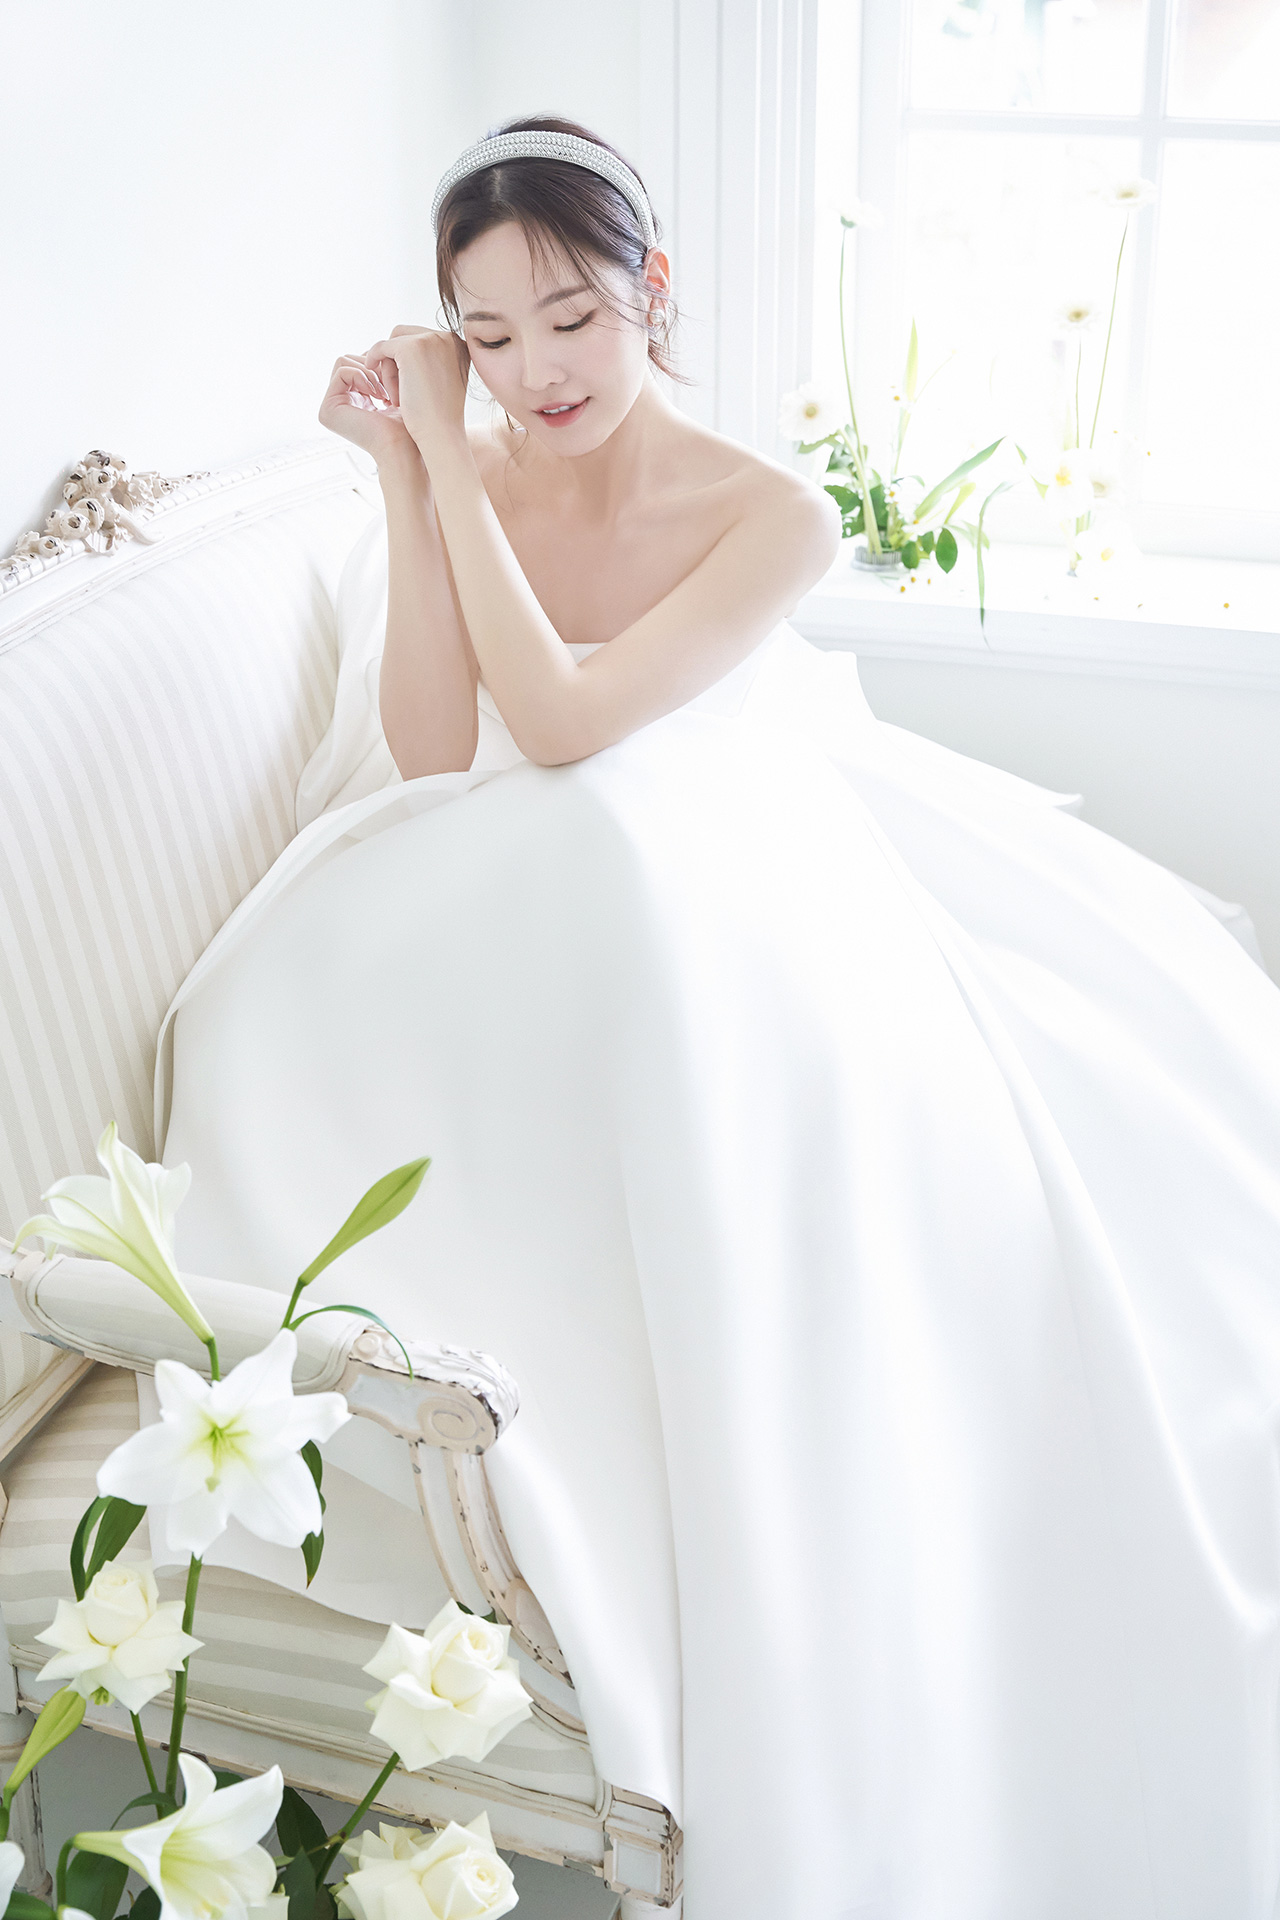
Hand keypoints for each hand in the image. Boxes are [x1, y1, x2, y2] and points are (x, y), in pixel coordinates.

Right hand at [317, 352, 418, 470]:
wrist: (405, 445)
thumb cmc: (407, 423)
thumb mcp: (390, 388)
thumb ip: (376, 371)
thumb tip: (371, 350)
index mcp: (351, 400)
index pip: (356, 362)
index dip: (376, 364)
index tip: (393, 382)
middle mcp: (337, 404)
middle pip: (348, 359)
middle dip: (371, 366)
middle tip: (389, 386)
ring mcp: (329, 408)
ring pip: (343, 361)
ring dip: (368, 372)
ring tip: (383, 393)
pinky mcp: (327, 410)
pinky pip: (342, 371)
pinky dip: (362, 376)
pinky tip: (376, 395)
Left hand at [362, 326, 471, 467]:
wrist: (441, 434)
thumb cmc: (441, 418)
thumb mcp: (443, 383)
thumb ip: (433, 364)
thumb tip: (410, 354)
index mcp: (459, 345)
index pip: (422, 339)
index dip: (406, 360)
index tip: (402, 383)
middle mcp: (447, 337)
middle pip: (406, 336)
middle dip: (396, 361)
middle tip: (396, 391)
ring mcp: (430, 340)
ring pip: (394, 343)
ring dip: (389, 367)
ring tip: (395, 396)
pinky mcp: (411, 348)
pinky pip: (382, 347)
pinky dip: (375, 360)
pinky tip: (375, 380)